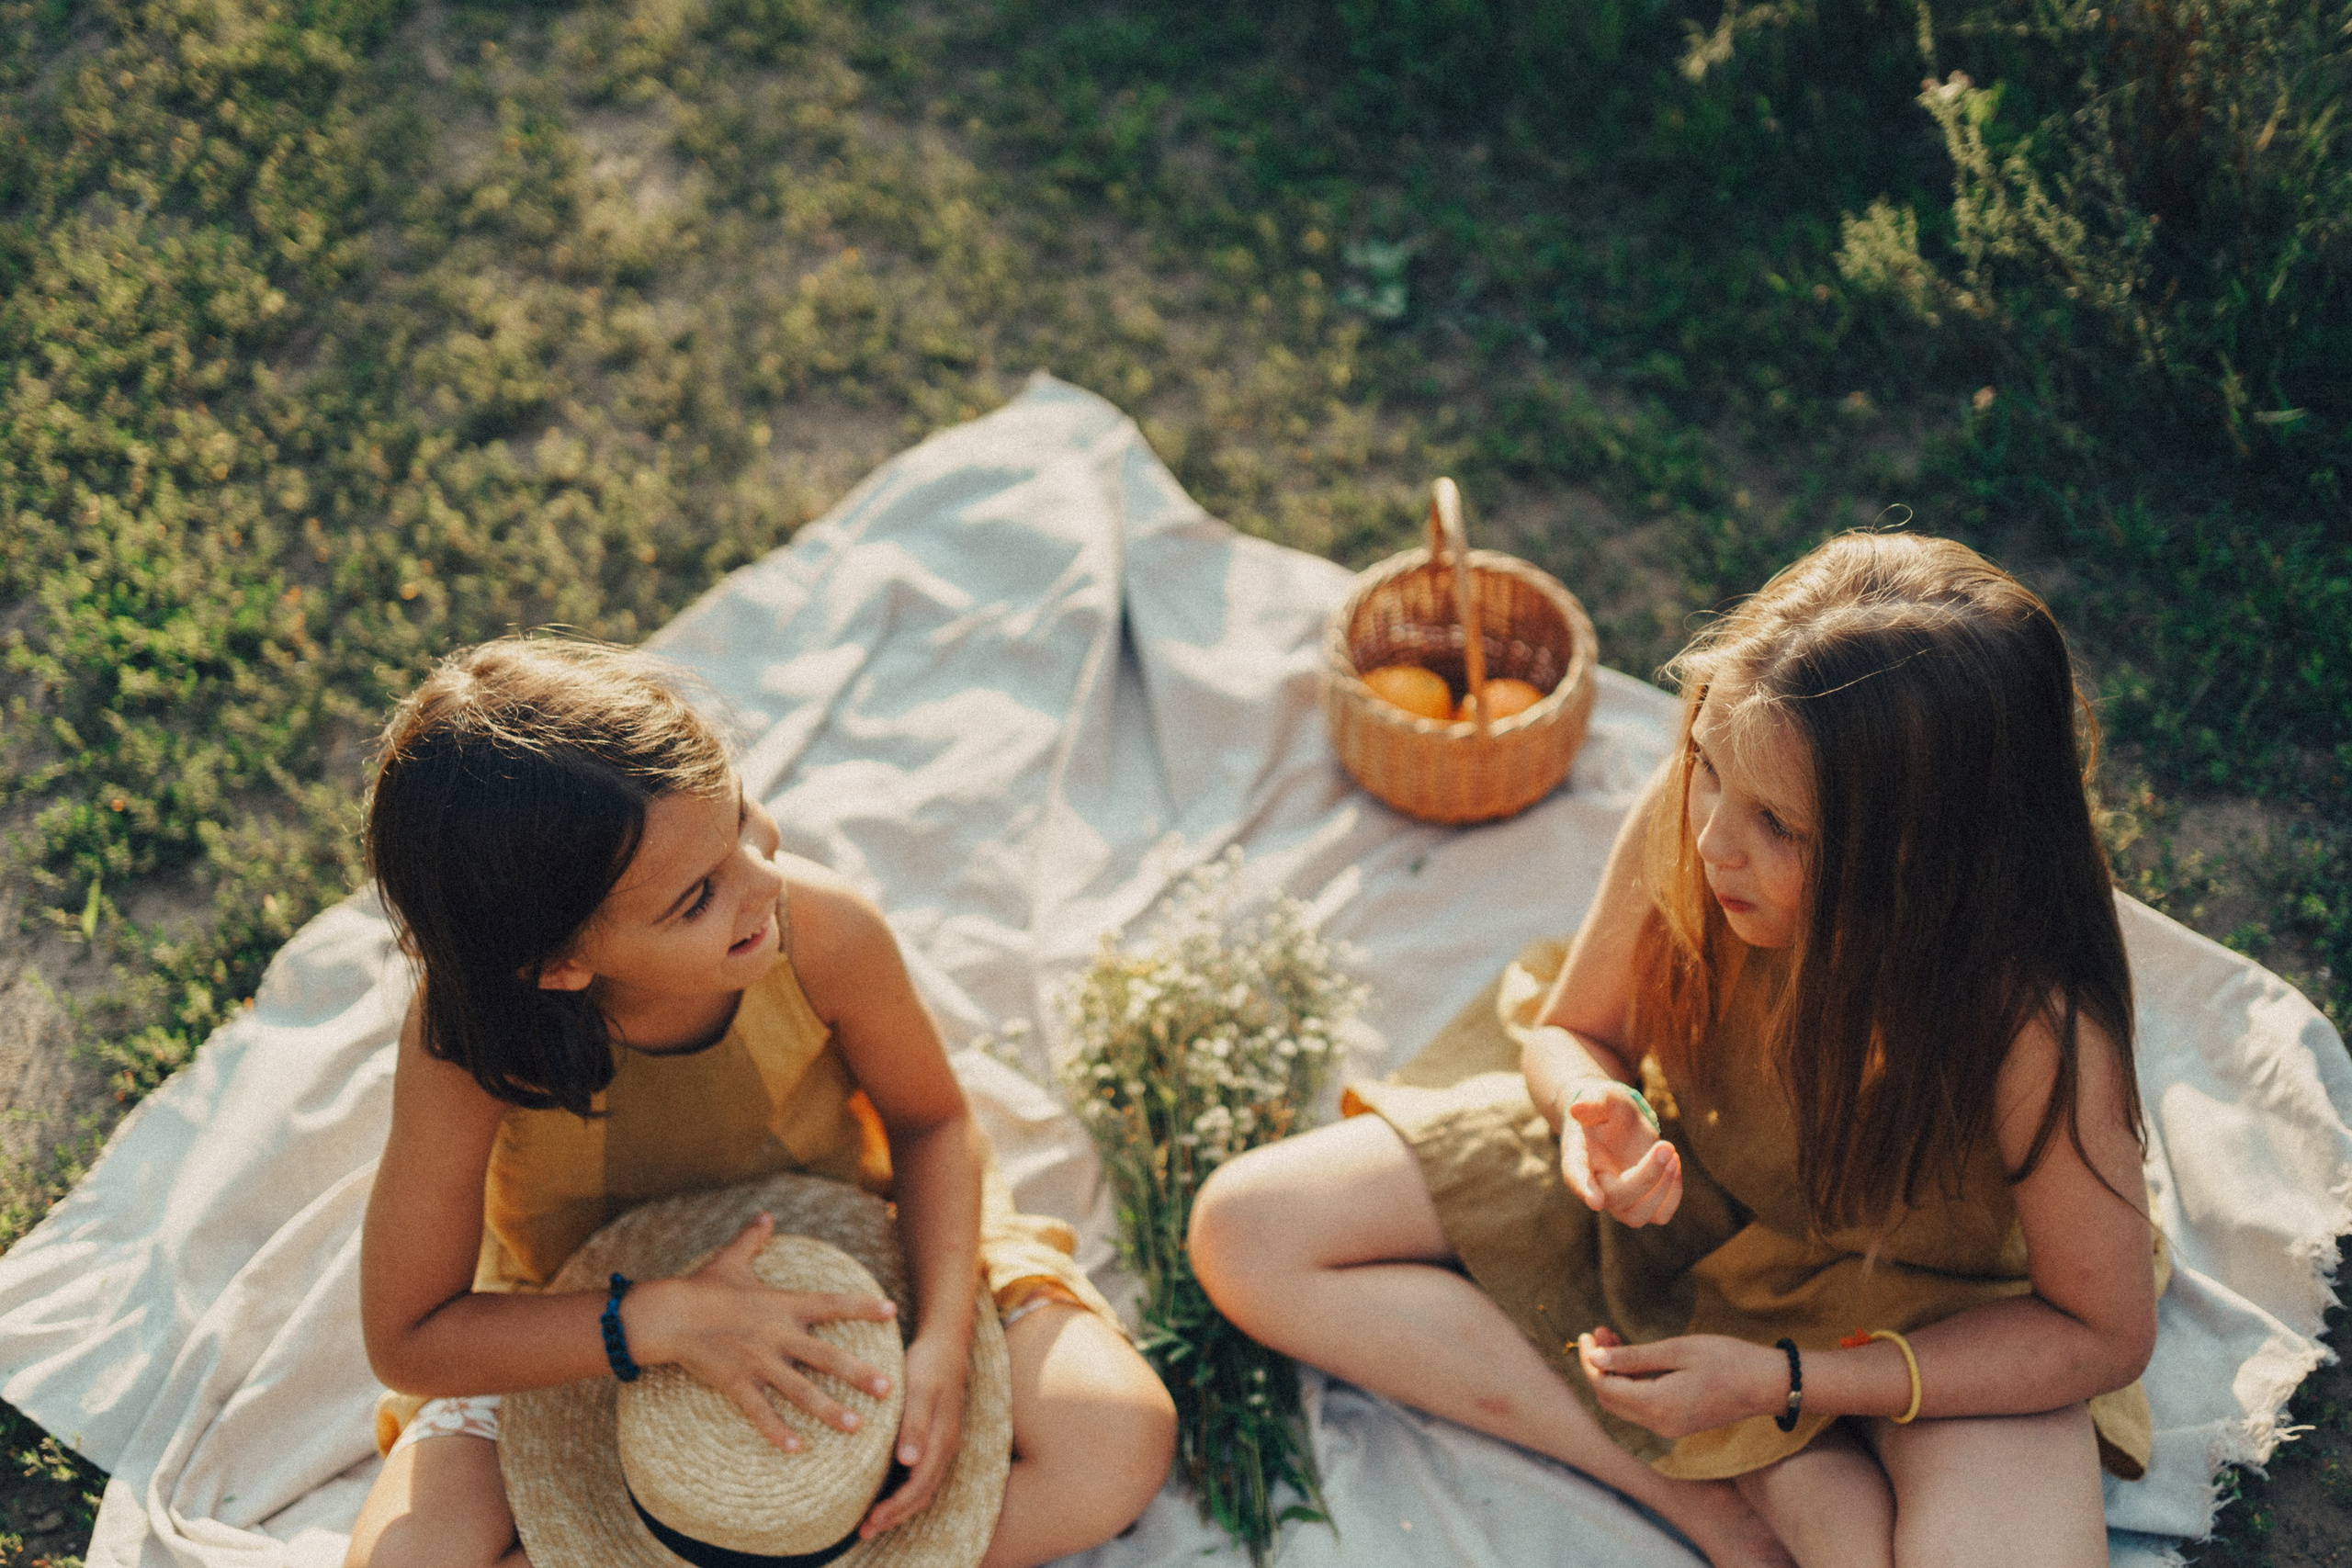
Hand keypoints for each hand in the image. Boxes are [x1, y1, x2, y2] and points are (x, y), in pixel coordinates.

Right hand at [627, 1213, 898, 1452]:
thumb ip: (752, 1240)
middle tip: (888, 1389)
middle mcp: (776, 1334)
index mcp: (782, 1305)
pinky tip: (795, 1449)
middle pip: (826, 1356)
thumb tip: (765, 1215)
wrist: (666, 1315)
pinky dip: (777, 1431)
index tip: (891, 1311)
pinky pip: (760, 1411)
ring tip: (856, 1427)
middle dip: (858, 1373)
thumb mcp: (730, 1260)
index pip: (831, 1304)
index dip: (862, 1306)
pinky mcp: (736, 1382)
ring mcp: (757, 1361)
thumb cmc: (700, 1287)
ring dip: (829, 1409)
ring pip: (800, 1390)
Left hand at [860, 1327, 970, 1537]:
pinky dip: (904, 1491)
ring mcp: (942, 1443)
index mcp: (941, 1440)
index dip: (895, 1508)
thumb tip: (909, 1462)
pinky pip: (921, 1475)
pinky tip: (884, 1492)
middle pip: (921, 1495)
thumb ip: (915, 1424)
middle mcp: (944, 1447)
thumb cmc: (929, 1363)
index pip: (919, 1487)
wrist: (946, 1342)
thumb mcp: (919, 1389)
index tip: (869, 1522)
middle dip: (894, 1516)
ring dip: (899, 1508)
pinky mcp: (934, 1437)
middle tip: (863, 1532)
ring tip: (871, 1521)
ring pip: (923, 1488)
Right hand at [1558, 1082, 1681, 1225]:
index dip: (1584, 1190)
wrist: (1617, 1119)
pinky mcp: (1642, 1202)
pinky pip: (1659, 1216)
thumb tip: (1577, 1109)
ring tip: (1672, 1154)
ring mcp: (1619, 1199)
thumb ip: (1592, 1103)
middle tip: (1666, 1145)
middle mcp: (1595, 1185)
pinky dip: (1673, 1195)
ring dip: (1661, 1189)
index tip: (1596, 1202)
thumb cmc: (1605, 1107)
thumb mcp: (1600, 1096)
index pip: (1576, 1178)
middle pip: (1617, 1198)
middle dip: (1647, 1176)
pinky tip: (1675, 1165)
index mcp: (1577, 1158)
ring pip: (1637, 1216)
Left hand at [1575, 1327, 1785, 1438]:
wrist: (1769, 1385)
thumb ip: (1633, 1357)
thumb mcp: (1678, 1350)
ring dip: (1614, 1374)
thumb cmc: (1727, 1360)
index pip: (1604, 1387)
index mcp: (1656, 1405)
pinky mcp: (1679, 1424)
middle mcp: (1659, 1424)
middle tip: (1599, 1332)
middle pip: (1610, 1399)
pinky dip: (1632, 1383)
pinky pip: (1643, 1407)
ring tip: (1613, 1338)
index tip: (1588, 1333)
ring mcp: (1669, 1428)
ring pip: (1625, 1403)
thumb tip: (1595, 1359)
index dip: (1589, 1361)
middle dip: (1598, 1367)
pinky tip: (1634, 1359)